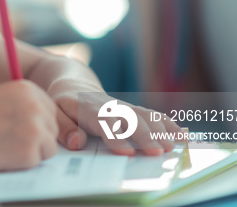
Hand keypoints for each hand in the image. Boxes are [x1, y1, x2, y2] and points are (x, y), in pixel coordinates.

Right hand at [0, 80, 58, 170]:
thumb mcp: (1, 98)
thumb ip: (24, 106)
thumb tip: (49, 122)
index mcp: (29, 88)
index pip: (50, 110)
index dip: (35, 123)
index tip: (17, 128)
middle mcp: (36, 105)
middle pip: (52, 128)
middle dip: (36, 138)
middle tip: (8, 140)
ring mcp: (35, 129)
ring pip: (49, 147)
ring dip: (31, 151)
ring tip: (3, 146)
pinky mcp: (30, 152)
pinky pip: (37, 162)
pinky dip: (22, 163)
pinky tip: (1, 154)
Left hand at [48, 83, 183, 155]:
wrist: (72, 84)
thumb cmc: (62, 102)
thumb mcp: (54, 112)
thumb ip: (64, 127)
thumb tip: (77, 142)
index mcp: (87, 107)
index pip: (103, 122)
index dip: (115, 136)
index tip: (126, 151)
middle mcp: (109, 105)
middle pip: (129, 119)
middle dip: (144, 135)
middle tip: (157, 152)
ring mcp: (123, 106)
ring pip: (144, 116)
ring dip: (160, 130)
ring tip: (172, 147)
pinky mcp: (131, 109)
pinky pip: (151, 115)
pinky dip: (168, 124)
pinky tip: (182, 135)